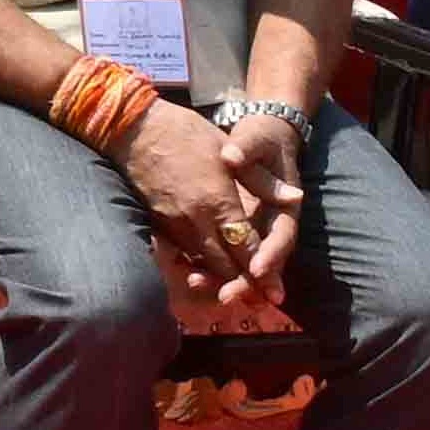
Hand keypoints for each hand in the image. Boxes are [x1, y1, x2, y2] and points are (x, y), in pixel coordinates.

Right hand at [115, 98, 284, 295]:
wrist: (133, 129)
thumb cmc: (185, 133)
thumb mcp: (228, 149)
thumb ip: (261, 181)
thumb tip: (295, 199)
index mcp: (218, 202)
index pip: (244, 247)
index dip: (261, 272)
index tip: (274, 293)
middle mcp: (196, 221)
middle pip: (223, 265)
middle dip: (242, 284)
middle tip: (259, 299)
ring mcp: (174, 226)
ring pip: (202, 263)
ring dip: (220, 278)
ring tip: (237, 292)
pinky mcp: (158, 225)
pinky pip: (183, 254)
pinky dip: (198, 265)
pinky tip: (206, 271)